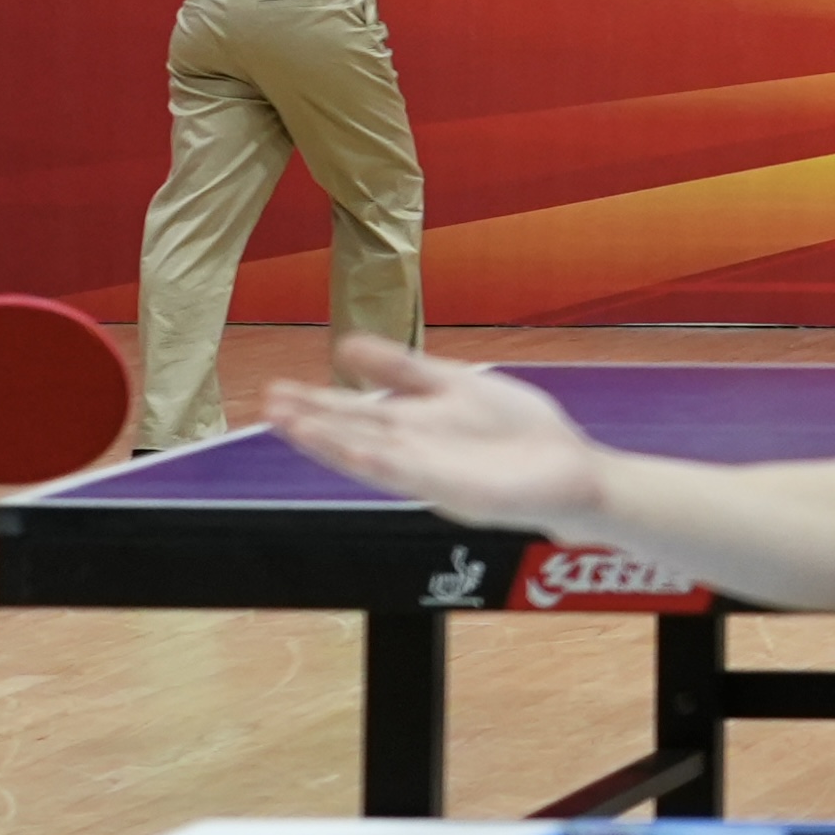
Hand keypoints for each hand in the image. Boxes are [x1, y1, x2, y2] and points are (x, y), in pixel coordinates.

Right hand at [264, 335, 612, 532]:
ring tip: (291, 424)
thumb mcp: (453, 384)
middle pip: (353, 432)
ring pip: (371, 455)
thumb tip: (345, 345)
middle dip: (311, 421)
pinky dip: (382, 462)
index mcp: (414, 423)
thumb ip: (402, 369)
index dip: (316, 403)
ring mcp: (431, 470)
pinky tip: (354, 451)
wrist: (568, 469)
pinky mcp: (455, 489)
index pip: (355, 411)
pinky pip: (411, 475)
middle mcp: (413, 449)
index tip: (276, 392)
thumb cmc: (514, 430)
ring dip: (332, 442)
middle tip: (266, 404)